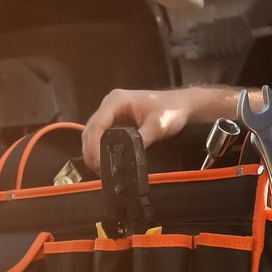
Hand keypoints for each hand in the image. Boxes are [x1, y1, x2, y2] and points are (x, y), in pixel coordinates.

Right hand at [81, 85, 235, 172]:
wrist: (181, 105)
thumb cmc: (171, 110)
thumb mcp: (157, 126)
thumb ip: (141, 140)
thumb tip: (128, 157)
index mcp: (116, 101)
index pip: (97, 124)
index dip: (94, 144)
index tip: (98, 161)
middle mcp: (110, 105)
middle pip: (91, 130)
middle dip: (91, 151)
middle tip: (99, 170)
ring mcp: (112, 114)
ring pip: (93, 134)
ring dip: (93, 152)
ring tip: (100, 170)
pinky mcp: (116, 122)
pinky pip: (102, 137)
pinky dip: (100, 150)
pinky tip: (105, 163)